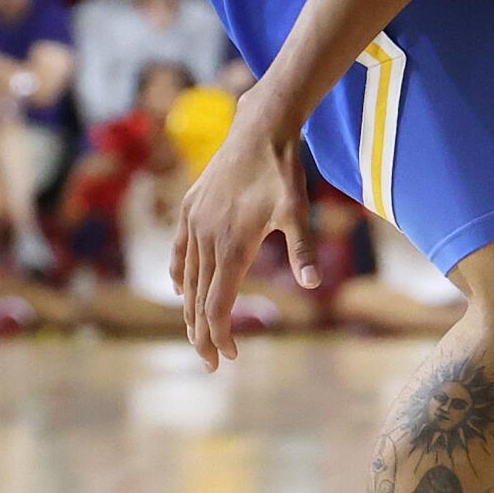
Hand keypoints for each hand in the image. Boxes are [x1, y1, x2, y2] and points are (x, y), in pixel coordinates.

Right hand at [171, 115, 318, 369]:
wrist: (259, 130)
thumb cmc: (283, 173)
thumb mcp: (298, 211)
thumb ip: (303, 250)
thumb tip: (315, 284)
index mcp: (232, 245)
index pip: (218, 303)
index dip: (220, 333)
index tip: (227, 356)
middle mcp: (206, 238)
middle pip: (198, 298)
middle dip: (201, 332)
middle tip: (209, 361)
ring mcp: (193, 222)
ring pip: (185, 277)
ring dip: (189, 308)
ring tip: (196, 332)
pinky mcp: (189, 208)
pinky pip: (178, 250)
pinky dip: (178, 273)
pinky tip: (179, 288)